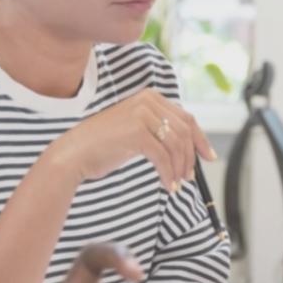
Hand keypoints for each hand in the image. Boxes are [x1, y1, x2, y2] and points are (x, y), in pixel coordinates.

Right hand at [50, 88, 215, 191]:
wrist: (73, 154)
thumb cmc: (104, 147)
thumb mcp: (136, 132)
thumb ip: (159, 131)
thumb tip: (190, 148)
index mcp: (150, 97)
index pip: (186, 118)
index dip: (201, 139)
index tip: (208, 157)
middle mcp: (147, 101)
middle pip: (185, 131)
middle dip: (190, 157)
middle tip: (189, 177)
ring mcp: (141, 114)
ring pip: (176, 145)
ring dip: (180, 168)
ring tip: (176, 184)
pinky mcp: (136, 131)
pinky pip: (163, 157)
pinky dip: (168, 173)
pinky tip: (167, 185)